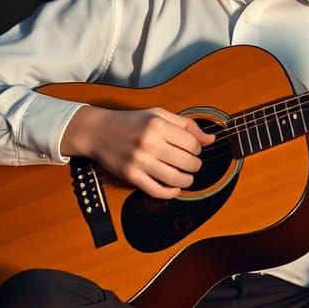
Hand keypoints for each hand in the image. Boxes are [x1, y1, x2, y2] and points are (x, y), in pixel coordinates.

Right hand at [61, 106, 215, 198]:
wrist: (98, 131)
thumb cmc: (130, 122)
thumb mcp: (158, 114)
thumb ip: (185, 125)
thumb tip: (210, 140)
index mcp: (157, 125)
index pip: (192, 144)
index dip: (197, 149)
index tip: (192, 149)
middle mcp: (149, 143)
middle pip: (187, 162)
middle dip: (195, 165)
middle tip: (192, 164)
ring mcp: (139, 161)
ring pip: (175, 179)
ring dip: (187, 180)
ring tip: (186, 177)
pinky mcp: (131, 176)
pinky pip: (157, 191)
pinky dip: (171, 193)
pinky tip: (174, 188)